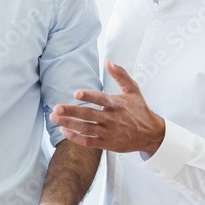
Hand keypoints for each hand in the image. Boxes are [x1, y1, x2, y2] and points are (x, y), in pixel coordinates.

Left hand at [49, 59, 165, 154]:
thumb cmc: (139, 110)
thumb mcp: (133, 89)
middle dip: (71, 112)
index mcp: (117, 104)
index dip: (89, 96)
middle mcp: (112, 119)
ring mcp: (109, 132)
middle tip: (56, 108)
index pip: (101, 99)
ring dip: (69, 124)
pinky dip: (75, 138)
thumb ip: (120, 74)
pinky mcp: (106, 144)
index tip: (76, 93)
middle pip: (89, 115)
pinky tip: (64, 131)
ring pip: (86, 128)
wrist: (151, 134)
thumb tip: (108, 60)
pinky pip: (88, 142)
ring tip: (54, 118)